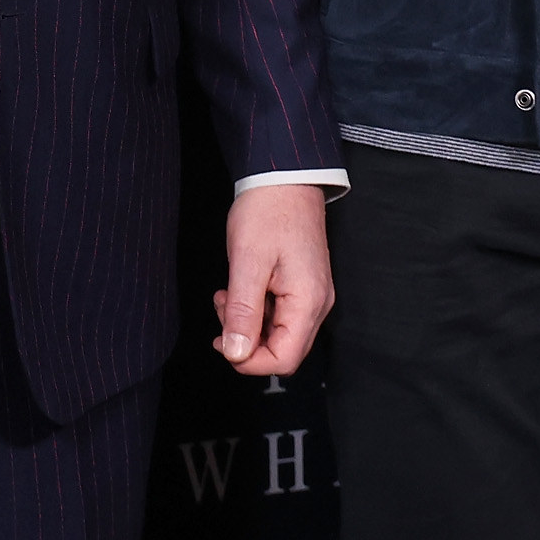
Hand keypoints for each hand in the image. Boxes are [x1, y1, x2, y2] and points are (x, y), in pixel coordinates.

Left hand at [213, 184, 333, 375]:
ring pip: (279, 334)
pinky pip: (279, 315)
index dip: (250, 361)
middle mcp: (317, 304)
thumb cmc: (267, 212)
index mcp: (308, 302)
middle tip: (223, 309)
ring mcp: (312, 295)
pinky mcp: (303, 286)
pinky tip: (238, 289)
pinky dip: (255, 310)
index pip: (284, 359)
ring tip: (227, 295)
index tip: (221, 342)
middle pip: (283, 350)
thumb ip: (243, 311)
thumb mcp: (247, 261)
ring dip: (247, 324)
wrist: (284, 177)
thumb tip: (236, 353)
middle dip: (246, 341)